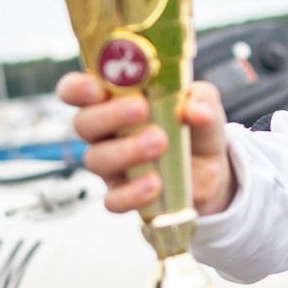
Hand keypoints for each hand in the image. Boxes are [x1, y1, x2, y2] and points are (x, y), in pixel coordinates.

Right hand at [56, 73, 236, 215]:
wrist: (210, 169)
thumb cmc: (194, 125)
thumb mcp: (204, 104)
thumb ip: (201, 100)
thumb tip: (196, 111)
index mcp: (114, 99)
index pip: (76, 90)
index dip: (77, 88)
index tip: (97, 88)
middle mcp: (105, 131)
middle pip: (83, 124)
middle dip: (108, 116)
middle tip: (140, 110)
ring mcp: (111, 165)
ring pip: (96, 159)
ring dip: (126, 150)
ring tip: (160, 143)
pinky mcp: (123, 194)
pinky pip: (113, 199)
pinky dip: (132, 193)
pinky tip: (155, 184)